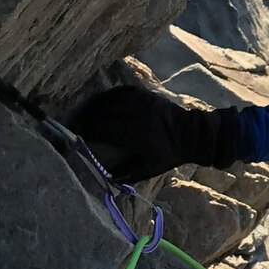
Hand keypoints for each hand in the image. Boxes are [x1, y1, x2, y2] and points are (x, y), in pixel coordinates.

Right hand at [67, 85, 250, 181]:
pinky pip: (121, 91)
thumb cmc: (168, 155)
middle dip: (86, 118)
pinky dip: (108, 96)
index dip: (87, 131)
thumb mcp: (149, 169)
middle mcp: (137, 115)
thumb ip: (126, 174)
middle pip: (102, 112)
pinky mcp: (146, 94)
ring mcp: (142, 102)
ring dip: (94, 106)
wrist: (192, 134)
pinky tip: (101, 102)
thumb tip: (104, 178)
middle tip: (76, 124)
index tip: (77, 135)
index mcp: (137, 135)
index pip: (103, 129)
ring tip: (85, 113)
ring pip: (110, 99)